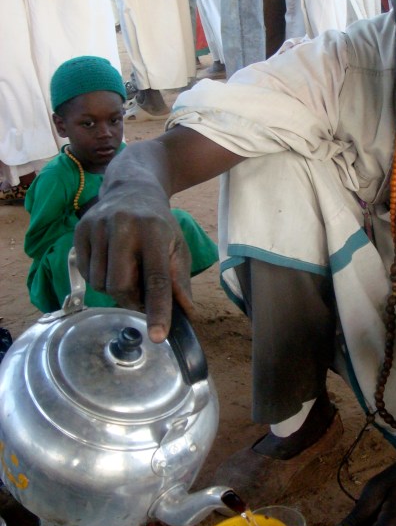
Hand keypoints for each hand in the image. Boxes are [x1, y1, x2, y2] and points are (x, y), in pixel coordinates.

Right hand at [74, 188, 193, 341]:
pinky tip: (111, 263)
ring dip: (115, 290)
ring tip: (127, 271)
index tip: (158, 336)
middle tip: (141, 293)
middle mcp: (123, 226)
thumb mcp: (177, 247)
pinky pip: (87, 275)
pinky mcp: (80, 231)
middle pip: (121, 286)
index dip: (158, 310)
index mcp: (154, 232)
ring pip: (101, 284)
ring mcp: (98, 227)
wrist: (131, 189)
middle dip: (131, 299)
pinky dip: (100, 279)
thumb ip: (180, 280)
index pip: (156, 279)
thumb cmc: (159, 224)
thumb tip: (186, 312)